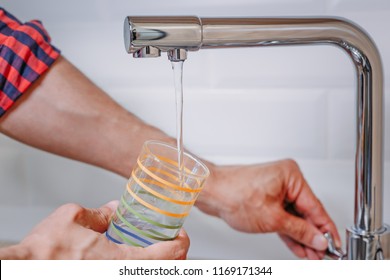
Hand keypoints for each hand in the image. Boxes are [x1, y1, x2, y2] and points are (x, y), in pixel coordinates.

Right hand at [0, 201, 188, 259]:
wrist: (23, 271)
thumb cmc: (43, 252)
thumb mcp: (73, 216)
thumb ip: (100, 212)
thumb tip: (114, 210)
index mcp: (120, 260)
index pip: (169, 255)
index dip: (181, 243)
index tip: (181, 235)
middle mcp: (121, 276)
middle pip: (166, 272)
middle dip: (175, 259)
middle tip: (173, 246)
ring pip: (149, 276)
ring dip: (158, 265)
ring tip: (156, 253)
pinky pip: (130, 275)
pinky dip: (139, 268)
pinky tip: (131, 259)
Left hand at [197, 159, 340, 258]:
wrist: (210, 192)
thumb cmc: (232, 194)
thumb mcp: (272, 219)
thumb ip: (299, 231)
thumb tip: (317, 239)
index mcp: (291, 176)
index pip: (316, 207)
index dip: (327, 229)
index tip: (335, 245)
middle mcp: (285, 180)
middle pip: (306, 212)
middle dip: (313, 235)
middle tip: (323, 254)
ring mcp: (275, 189)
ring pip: (294, 217)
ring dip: (302, 236)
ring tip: (312, 254)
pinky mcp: (267, 198)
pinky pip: (283, 217)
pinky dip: (289, 231)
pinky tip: (298, 246)